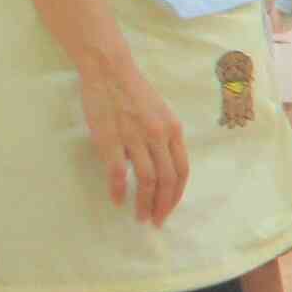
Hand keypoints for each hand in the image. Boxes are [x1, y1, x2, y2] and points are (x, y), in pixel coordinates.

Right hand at [78, 57, 189, 225]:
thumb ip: (165, 138)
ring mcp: (134, 137)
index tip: (170, 209)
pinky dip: (119, 190)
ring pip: (147, 179)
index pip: (182, 170)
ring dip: (145, 203)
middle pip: (167, 180)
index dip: (177, 194)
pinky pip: (118, 172)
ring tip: (140, 216)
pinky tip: (118, 201)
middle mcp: (158, 136)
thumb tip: (165, 166)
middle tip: (156, 221)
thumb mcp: (161, 113)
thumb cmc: (134, 92)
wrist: (109, 70)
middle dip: (163, 205)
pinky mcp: (110, 139)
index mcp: (173, 130)